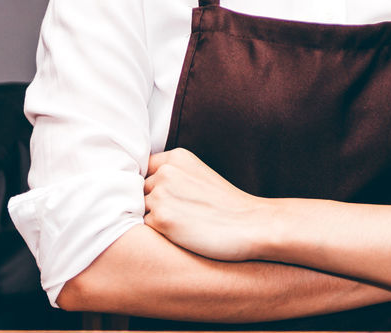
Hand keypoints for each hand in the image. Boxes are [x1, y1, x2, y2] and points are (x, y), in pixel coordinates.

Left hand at [143, 148, 268, 261]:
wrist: (251, 224)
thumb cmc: (226, 205)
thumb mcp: (199, 175)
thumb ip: (172, 174)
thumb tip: (139, 187)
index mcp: (176, 157)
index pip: (144, 169)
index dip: (152, 185)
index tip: (170, 197)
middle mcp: (165, 172)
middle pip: (139, 190)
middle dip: (152, 202)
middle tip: (182, 213)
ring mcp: (161, 195)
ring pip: (140, 209)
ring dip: (154, 219)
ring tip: (183, 223)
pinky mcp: (160, 220)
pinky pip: (144, 228)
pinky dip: (158, 234)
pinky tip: (181, 233)